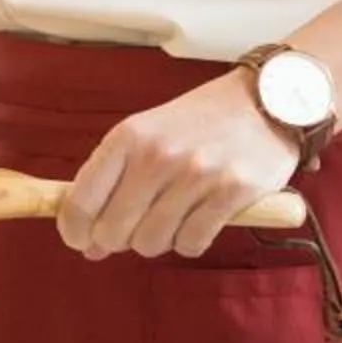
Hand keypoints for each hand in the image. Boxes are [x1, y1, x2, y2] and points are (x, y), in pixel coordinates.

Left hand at [58, 73, 299, 260]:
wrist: (267, 99)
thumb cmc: (199, 121)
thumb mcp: (146, 133)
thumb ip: (113, 182)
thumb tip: (85, 242)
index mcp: (128, 136)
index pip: (80, 203)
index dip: (74, 232)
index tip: (81, 240)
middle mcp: (158, 155)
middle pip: (113, 231)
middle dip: (118, 240)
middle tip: (134, 229)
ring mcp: (196, 174)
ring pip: (152, 242)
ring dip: (157, 240)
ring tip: (171, 218)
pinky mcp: (232, 192)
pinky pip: (192, 243)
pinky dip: (190, 241)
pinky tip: (198, 220)